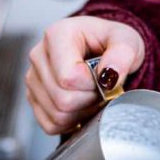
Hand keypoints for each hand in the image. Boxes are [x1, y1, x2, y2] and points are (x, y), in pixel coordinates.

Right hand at [25, 15, 145, 134]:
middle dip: (89, 101)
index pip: (69, 77)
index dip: (93, 86)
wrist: (101, 50)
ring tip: (91, 95)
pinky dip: (70, 122)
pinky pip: (51, 125)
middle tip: (100, 89)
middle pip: (62, 100)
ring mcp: (33, 78)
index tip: (103, 77)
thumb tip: (109, 75)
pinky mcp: (33, 98)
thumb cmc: (110, 43)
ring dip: (82, 112)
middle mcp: (38, 56)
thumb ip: (122, 54)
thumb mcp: (126, 40)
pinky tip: (80, 105)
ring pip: (57, 115)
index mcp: (57, 35)